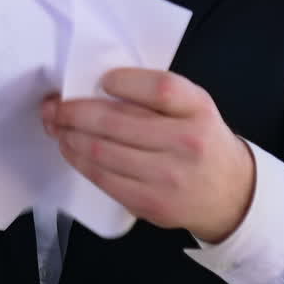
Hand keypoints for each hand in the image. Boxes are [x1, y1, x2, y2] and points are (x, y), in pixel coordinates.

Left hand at [42, 67, 254, 242]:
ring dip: (69, 136)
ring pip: (102, 151)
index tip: (101, 80)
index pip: (158, 88)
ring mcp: (168, 177)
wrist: (230, 194)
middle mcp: (186, 142)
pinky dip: (79, 161)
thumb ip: (156, 95)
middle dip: (73, 111)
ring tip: (57, 126)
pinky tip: (71, 149)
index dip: (123, 81)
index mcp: (198, 109)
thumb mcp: (194, 107)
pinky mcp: (150, 203)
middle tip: (53, 106)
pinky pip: (103, 178)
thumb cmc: (201, 140)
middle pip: (116, 122)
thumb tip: (95, 87)